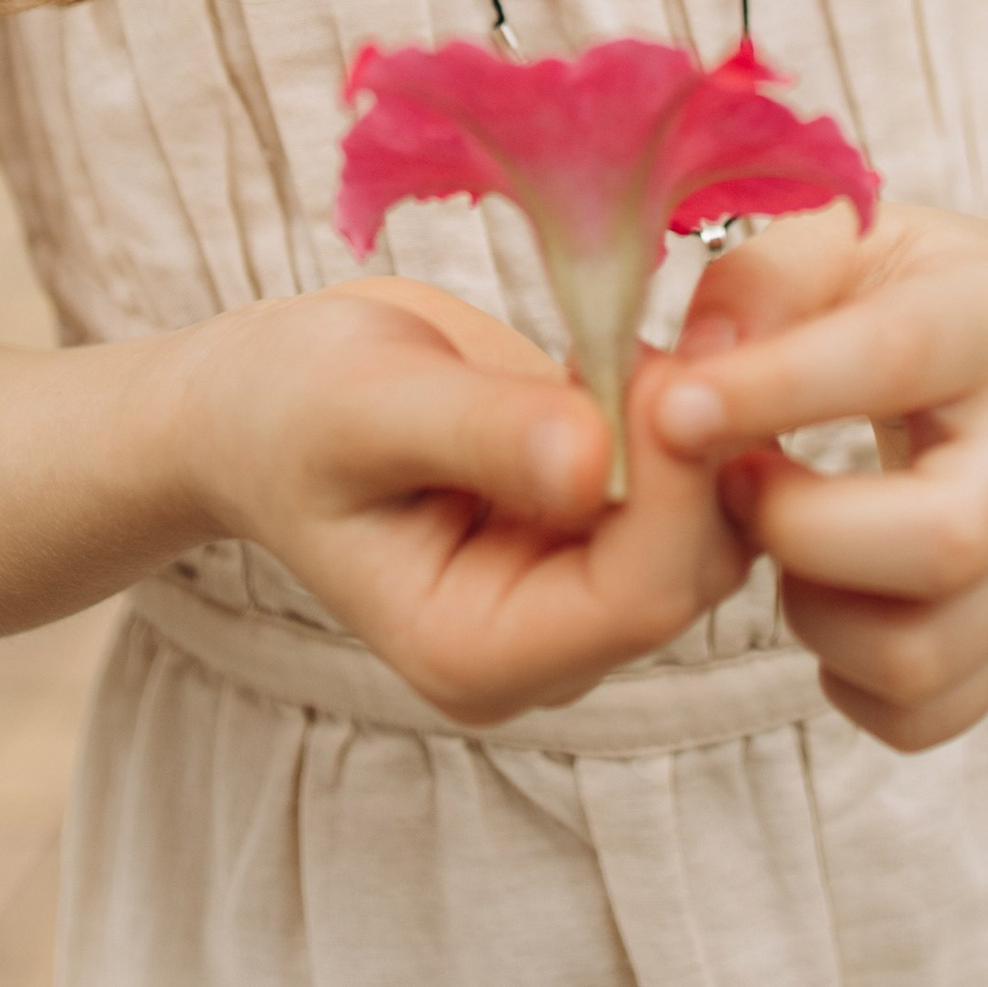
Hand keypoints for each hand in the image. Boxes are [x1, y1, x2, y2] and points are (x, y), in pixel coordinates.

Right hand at [177, 276, 748, 728]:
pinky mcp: (605, 540)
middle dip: (697, 453)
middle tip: (666, 333)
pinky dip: (692, 422)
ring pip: (714, 532)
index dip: (673, 485)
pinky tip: (640, 357)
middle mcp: (541, 651)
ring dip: (703, 433)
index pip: (635, 598)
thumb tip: (591, 458)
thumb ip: (476, 432)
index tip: (662, 363)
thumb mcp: (364, 404)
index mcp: (470, 653)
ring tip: (638, 339)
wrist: (273, 399)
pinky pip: (697, 493)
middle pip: (690, 571)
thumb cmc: (293, 404)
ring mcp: (579, 600)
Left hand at [653, 205, 987, 753]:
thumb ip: (762, 282)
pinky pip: (921, 713)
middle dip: (803, 531)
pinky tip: (824, 598)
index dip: (776, 390)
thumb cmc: (911, 291)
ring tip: (781, 541)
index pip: (895, 359)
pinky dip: (844, 680)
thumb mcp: (847, 238)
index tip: (672, 408)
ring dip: (811, 614)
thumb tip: (690, 370)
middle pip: (946, 541)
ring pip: (922, 654)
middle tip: (737, 485)